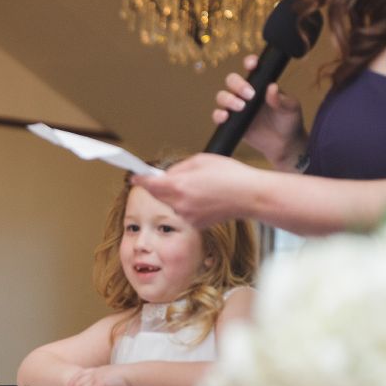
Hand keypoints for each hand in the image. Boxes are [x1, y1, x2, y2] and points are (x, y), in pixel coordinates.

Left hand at [67, 366, 133, 385]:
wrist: (135, 375)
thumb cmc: (129, 378)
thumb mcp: (115, 379)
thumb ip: (108, 382)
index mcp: (98, 370)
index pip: (80, 374)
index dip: (73, 381)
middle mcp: (96, 372)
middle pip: (77, 383)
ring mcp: (97, 377)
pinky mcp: (101, 384)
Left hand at [132, 153, 259, 227]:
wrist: (250, 196)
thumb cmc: (230, 175)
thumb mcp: (200, 161)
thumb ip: (179, 168)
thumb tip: (168, 175)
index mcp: (179, 186)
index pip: (149, 184)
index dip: (140, 180)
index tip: (134, 177)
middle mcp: (180, 204)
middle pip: (159, 195)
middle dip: (162, 186)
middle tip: (176, 178)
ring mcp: (188, 216)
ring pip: (172, 204)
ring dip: (178, 195)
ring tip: (200, 187)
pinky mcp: (197, 224)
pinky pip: (185, 212)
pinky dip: (189, 205)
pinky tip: (206, 198)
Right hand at [212, 54, 306, 168]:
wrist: (285, 144)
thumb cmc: (289, 121)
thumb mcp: (291, 108)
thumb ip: (281, 99)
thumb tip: (272, 87)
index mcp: (261, 85)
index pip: (252, 69)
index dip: (249, 63)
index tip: (252, 65)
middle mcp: (246, 94)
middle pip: (232, 81)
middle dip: (238, 84)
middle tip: (250, 95)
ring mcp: (237, 108)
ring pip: (222, 96)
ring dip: (228, 99)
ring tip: (241, 107)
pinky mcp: (231, 123)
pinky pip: (218, 116)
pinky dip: (218, 115)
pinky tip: (226, 117)